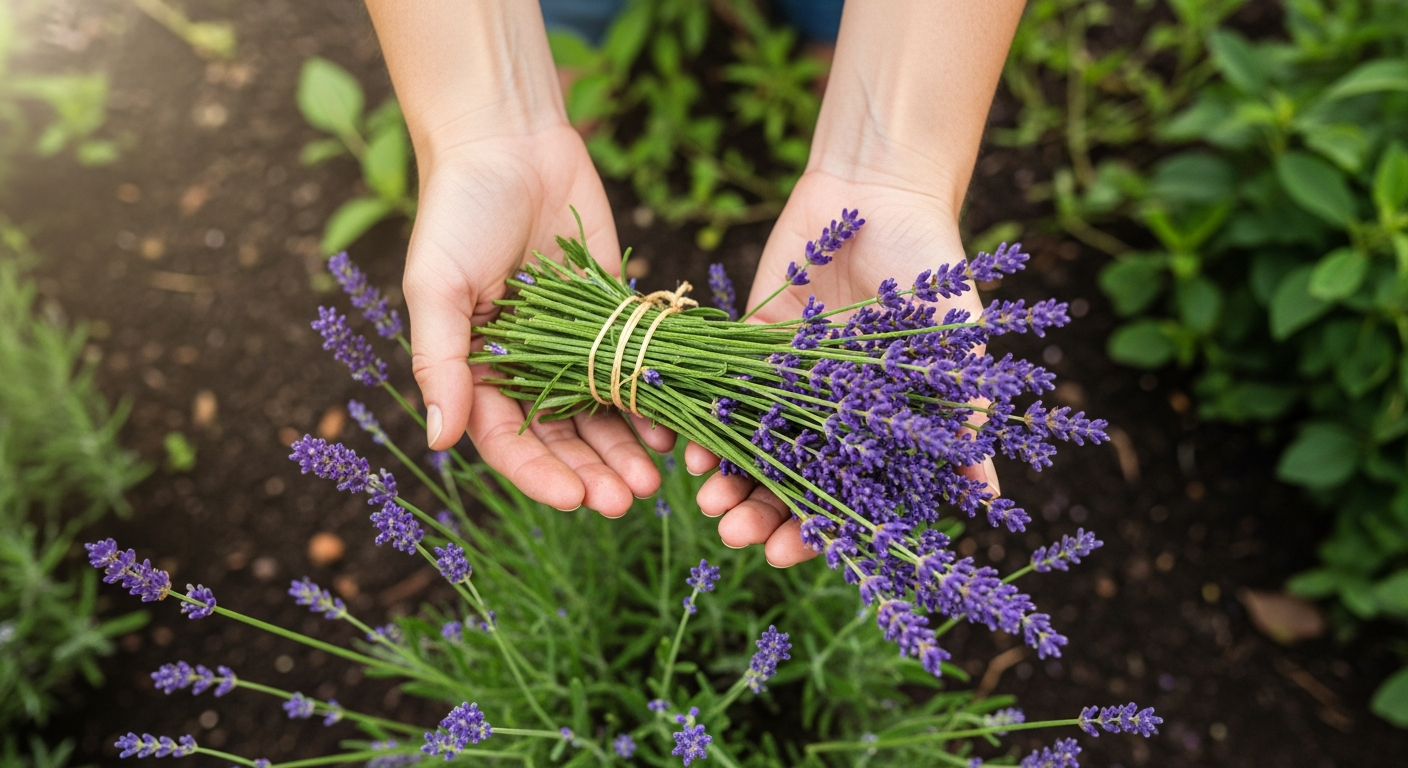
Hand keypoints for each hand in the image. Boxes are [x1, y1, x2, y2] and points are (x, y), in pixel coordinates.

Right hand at [405, 126, 673, 515]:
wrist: (510, 143)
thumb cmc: (457, 212)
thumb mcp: (436, 287)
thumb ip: (439, 363)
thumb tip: (437, 441)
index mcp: (476, 370)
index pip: (508, 442)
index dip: (540, 475)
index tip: (575, 499)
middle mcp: (525, 368)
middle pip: (562, 440)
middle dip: (593, 473)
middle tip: (627, 499)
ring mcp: (573, 345)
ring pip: (603, 415)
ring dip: (626, 450)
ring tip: (655, 478)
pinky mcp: (613, 317)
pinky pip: (635, 370)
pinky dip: (652, 401)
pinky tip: (674, 427)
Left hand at [686, 170, 998, 564]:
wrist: (879, 191)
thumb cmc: (933, 268)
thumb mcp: (956, 346)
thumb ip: (963, 419)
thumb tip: (989, 500)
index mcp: (876, 427)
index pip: (841, 499)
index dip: (813, 533)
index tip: (783, 555)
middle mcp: (828, 414)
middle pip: (787, 484)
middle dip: (759, 515)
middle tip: (731, 533)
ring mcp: (786, 383)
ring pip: (748, 449)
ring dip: (727, 481)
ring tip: (706, 502)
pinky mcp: (749, 346)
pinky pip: (719, 397)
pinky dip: (703, 424)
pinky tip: (687, 449)